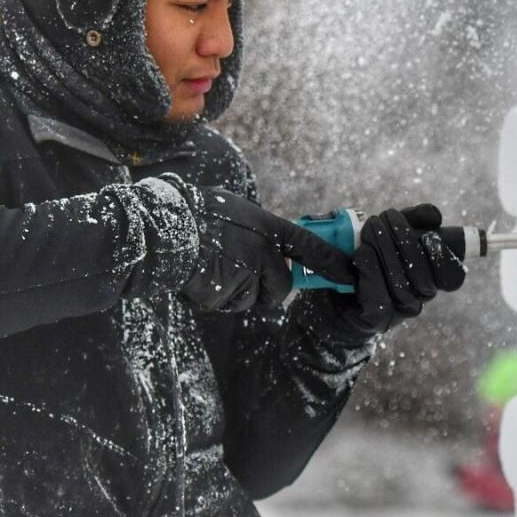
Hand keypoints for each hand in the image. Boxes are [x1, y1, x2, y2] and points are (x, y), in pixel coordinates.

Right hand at [180, 188, 355, 312]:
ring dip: (234, 293)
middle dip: (262, 288)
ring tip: (212, 268)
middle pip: (280, 288)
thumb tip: (269, 247)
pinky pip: (229, 304)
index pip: (310, 246)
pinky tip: (201, 277)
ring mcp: (248, 273)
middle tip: (236, 270)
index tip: (349, 276)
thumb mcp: (236, 211)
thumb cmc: (197, 216)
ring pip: (252, 299)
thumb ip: (258, 232)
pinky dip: (216, 298)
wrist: (167, 231)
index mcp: (268, 226)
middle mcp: (264, 251)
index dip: (331, 262)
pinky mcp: (229, 293)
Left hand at [330, 204, 465, 335]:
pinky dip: (370, 272)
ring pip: (401, 286)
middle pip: (423, 277)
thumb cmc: (366, 255)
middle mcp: (419, 298)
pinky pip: (379, 300)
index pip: (452, 276)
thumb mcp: (390, 230)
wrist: (330, 290)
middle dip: (402, 241)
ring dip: (382, 252)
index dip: (443, 256)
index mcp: (431, 276)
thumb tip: (434, 215)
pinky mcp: (377, 321)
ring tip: (368, 231)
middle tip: (380, 219)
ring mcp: (399, 312)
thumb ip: (414, 219)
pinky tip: (362, 255)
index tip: (428, 236)